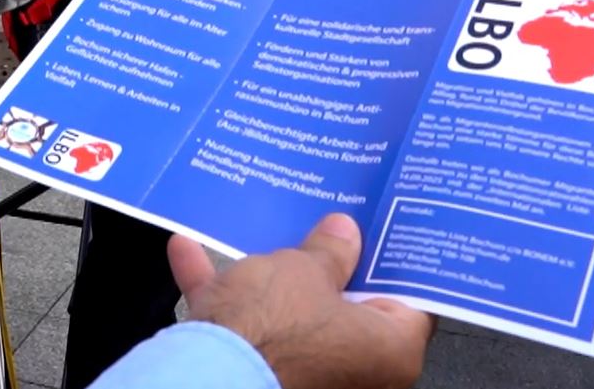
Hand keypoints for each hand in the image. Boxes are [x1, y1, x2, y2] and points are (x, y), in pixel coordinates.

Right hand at [169, 214, 431, 388]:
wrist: (208, 374)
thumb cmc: (275, 327)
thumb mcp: (306, 270)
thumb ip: (330, 250)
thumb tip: (345, 233)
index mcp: (389, 350)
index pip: (406, 298)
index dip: (389, 259)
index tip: (378, 227)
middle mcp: (355, 373)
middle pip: (344, 305)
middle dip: (324, 264)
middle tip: (322, 220)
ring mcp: (303, 374)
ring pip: (288, 314)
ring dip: (263, 274)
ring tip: (257, 230)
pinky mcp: (255, 372)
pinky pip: (241, 326)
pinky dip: (216, 291)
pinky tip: (187, 249)